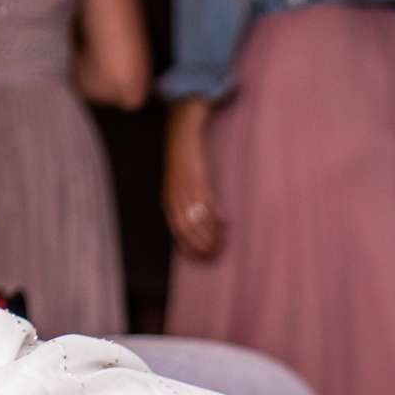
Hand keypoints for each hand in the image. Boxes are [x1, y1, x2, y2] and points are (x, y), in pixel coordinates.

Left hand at [163, 97, 222, 258]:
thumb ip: (182, 204)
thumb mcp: (175, 186)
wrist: (181, 136)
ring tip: (224, 244)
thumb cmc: (180, 162)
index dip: (190, 248)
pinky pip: (209, 207)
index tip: (202, 258)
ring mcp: (188, 192)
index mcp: (169, 202)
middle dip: (203, 246)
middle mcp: (177, 199)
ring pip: (201, 222)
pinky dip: (218, 219)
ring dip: (213, 237)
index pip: (178, 233)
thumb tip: (195, 223)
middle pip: (190, 231)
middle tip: (216, 255)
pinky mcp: (199, 183)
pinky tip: (226, 224)